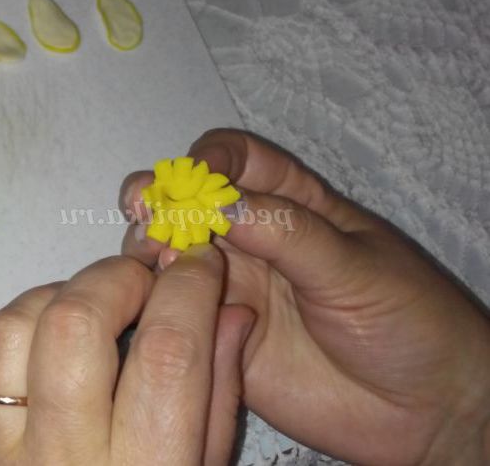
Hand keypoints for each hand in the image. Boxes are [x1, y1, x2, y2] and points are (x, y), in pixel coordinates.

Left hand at [0, 250, 254, 464]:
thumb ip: (219, 389)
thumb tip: (230, 308)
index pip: (167, 353)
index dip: (188, 287)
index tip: (197, 260)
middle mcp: (62, 460)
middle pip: (73, 325)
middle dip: (116, 277)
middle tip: (142, 279)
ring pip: (9, 329)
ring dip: (57, 295)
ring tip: (89, 306)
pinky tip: (34, 343)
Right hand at [120, 129, 489, 464]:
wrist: (421, 407)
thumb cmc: (406, 319)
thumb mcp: (353, 266)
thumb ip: (288, 233)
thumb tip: (218, 203)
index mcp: (291, 204)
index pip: (237, 160)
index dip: (208, 159)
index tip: (190, 179)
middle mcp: (252, 240)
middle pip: (189, 204)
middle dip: (160, 200)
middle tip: (146, 216)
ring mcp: (232, 287)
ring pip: (172, 255)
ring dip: (150, 249)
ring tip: (147, 261)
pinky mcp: (221, 335)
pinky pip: (177, 312)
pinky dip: (155, 302)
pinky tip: (150, 304)